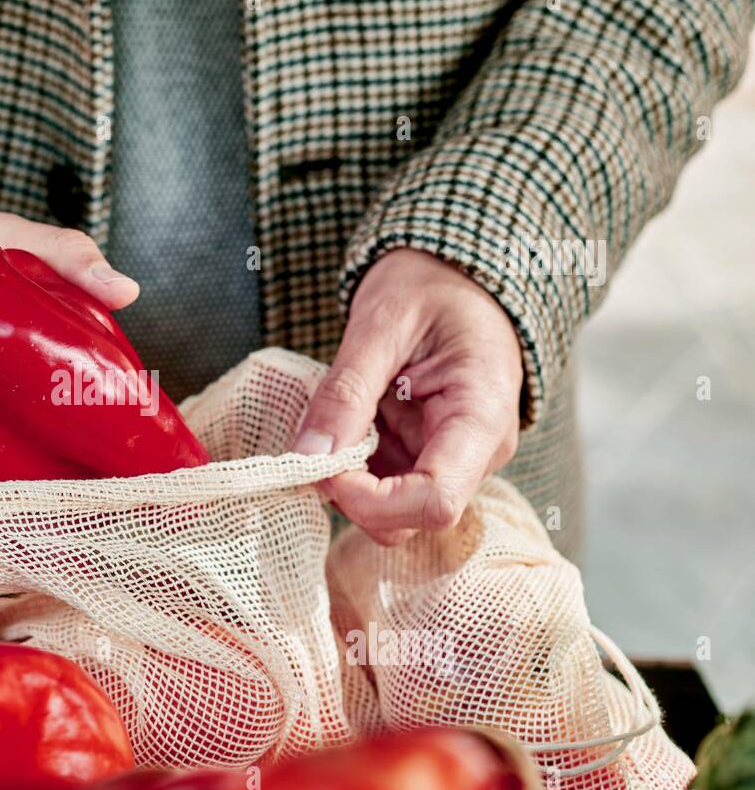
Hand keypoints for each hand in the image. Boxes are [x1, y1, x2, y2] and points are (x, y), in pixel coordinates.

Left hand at [293, 249, 523, 544]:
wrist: (457, 272)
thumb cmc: (431, 286)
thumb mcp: (381, 323)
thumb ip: (346, 391)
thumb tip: (308, 456)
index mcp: (481, 418)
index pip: (435, 502)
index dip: (372, 501)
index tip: (324, 466)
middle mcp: (475, 453)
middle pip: (410, 517)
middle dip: (351, 494)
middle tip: (314, 441)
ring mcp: (451, 459)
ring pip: (391, 511)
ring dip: (346, 482)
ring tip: (333, 421)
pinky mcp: (425, 456)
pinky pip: (382, 485)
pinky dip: (349, 468)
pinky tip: (343, 424)